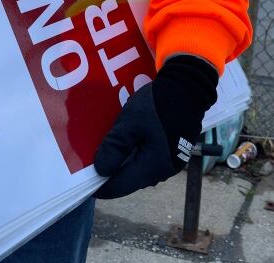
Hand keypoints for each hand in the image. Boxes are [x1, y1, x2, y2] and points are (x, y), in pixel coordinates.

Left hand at [93, 55, 217, 198]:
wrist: (190, 86)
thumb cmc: (159, 104)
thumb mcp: (131, 123)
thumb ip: (115, 148)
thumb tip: (100, 171)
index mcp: (152, 167)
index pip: (119, 187)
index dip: (99, 186)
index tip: (83, 178)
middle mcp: (163, 170)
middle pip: (129, 180)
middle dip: (110, 172)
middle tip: (90, 160)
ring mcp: (171, 162)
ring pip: (139, 169)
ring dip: (122, 162)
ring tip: (106, 149)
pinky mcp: (175, 151)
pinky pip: (149, 159)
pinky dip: (134, 154)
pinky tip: (126, 141)